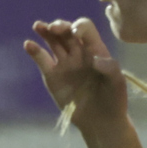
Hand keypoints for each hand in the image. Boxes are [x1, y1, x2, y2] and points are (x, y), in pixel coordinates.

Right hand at [23, 18, 128, 134]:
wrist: (101, 121)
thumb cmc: (114, 100)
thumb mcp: (118, 82)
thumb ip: (110, 67)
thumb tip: (94, 58)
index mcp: (95, 49)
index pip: (85, 29)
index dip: (79, 27)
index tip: (76, 34)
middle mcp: (78, 53)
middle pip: (66, 32)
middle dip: (60, 26)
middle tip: (53, 28)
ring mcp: (64, 64)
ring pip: (53, 42)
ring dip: (45, 31)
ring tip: (38, 26)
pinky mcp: (52, 77)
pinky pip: (42, 60)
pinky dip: (34, 51)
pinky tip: (28, 44)